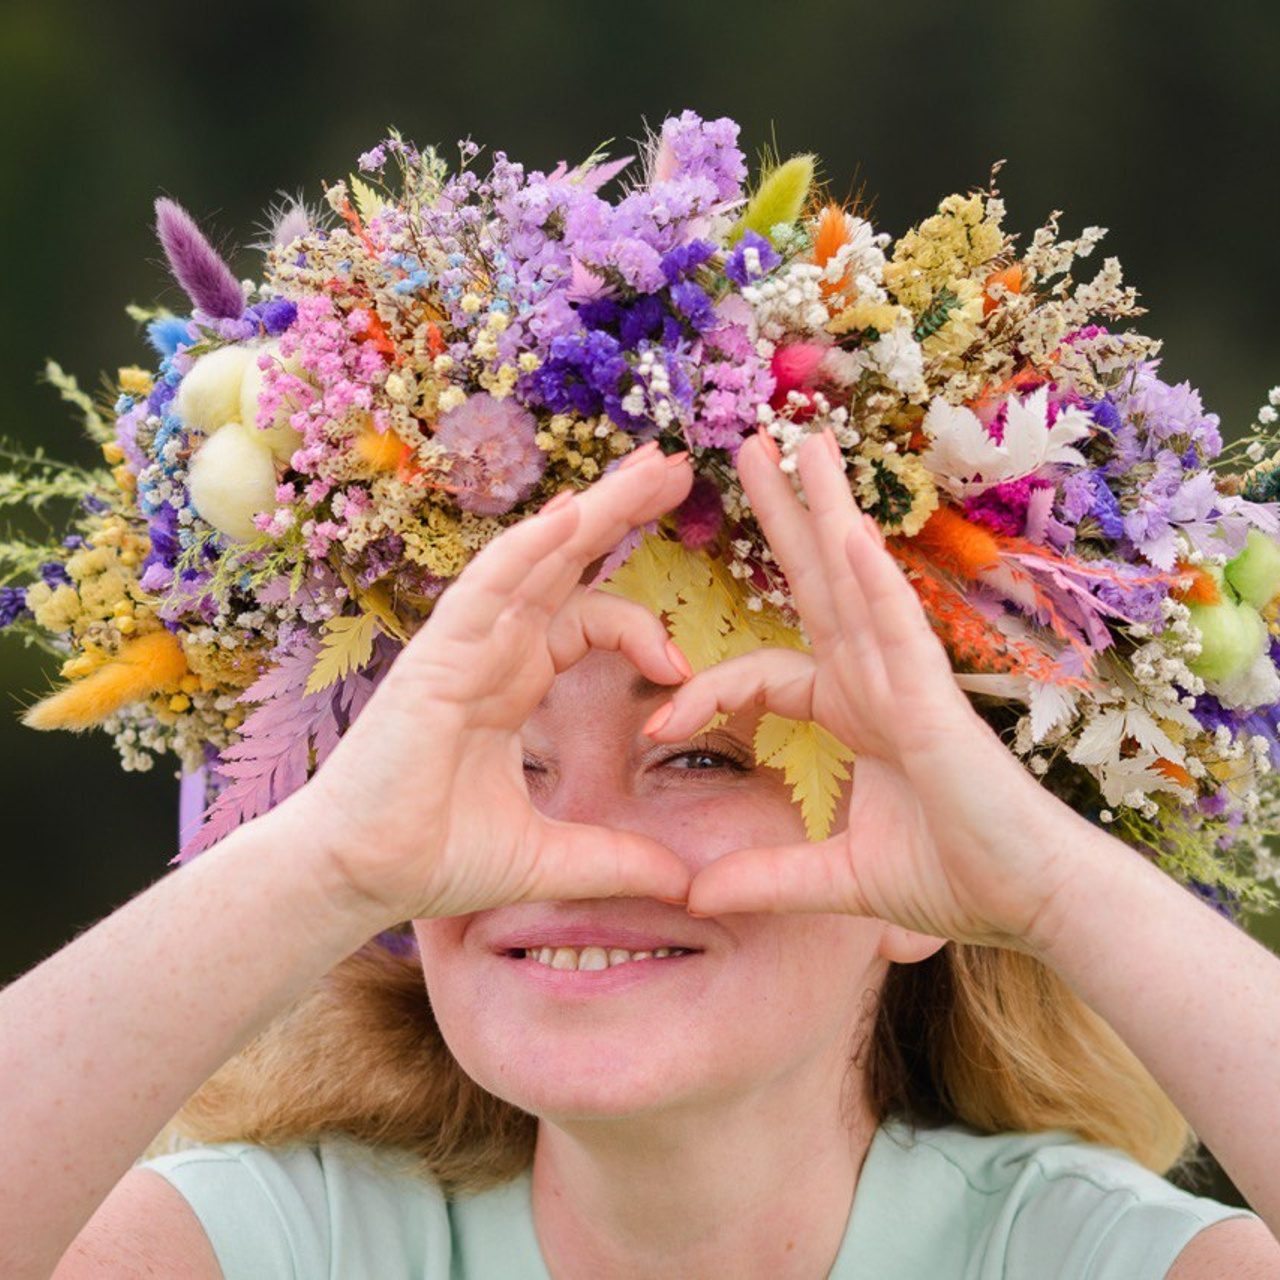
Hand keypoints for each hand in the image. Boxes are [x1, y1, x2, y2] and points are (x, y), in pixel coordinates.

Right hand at [287, 444, 695, 923]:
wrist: (361, 879)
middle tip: (675, 468)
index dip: (642, 627)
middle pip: (565, 563)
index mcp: (514, 681)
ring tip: (653, 466)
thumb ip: (617, 859)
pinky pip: (486, 588)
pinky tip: (575, 513)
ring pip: (535, 558)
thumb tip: (682, 883)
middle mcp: (492, 650)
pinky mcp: (436, 657)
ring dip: (593, 510)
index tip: (686, 668)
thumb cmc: (434, 858)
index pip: (587, 618)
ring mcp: (463, 646)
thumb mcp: (550, 858)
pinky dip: (528, 548)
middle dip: (621, 513)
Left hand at [653, 430, 1092, 949]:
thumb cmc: (956, 878)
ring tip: (802, 442)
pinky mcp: (935, 703)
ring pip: (858, 581)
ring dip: (828, 512)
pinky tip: (848, 531)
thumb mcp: (836, 882)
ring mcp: (907, 682)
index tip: (654, 728)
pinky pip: (897, 630)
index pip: (762, 675)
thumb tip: (695, 899)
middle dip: (782, 515)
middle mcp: (877, 681)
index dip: (704, 693)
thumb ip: (767, 879)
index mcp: (852, 711)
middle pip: (817, 584)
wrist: (1031, 903)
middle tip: (751, 445)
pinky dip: (874, 581)